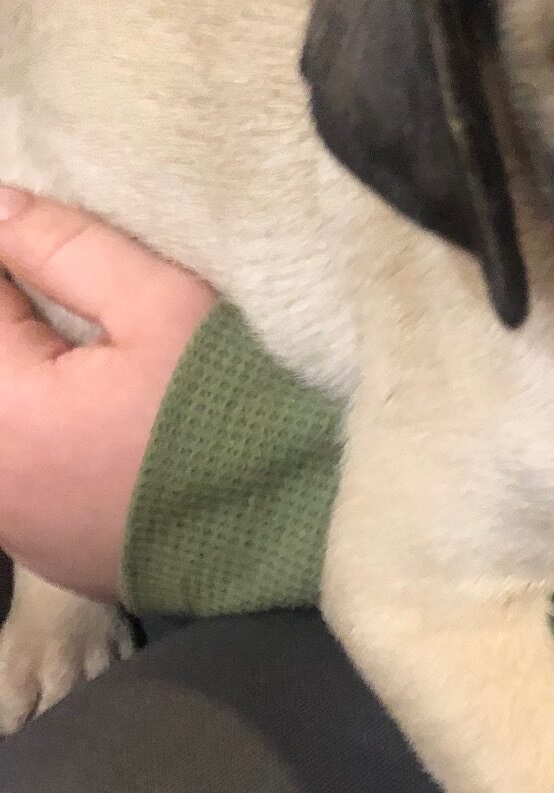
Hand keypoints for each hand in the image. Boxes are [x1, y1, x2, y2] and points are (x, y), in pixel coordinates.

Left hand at [0, 190, 216, 600]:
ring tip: (94, 363)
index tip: (54, 243)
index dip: (16, 254)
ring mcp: (9, 521)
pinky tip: (95, 425)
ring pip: (6, 416)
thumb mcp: (164, 308)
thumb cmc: (232, 417)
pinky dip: (40, 433)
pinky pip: (18, 470)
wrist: (287, 539)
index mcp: (0, 404)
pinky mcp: (39, 549)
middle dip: (26, 322)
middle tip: (75, 299)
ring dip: (31, 377)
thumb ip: (68, 249)